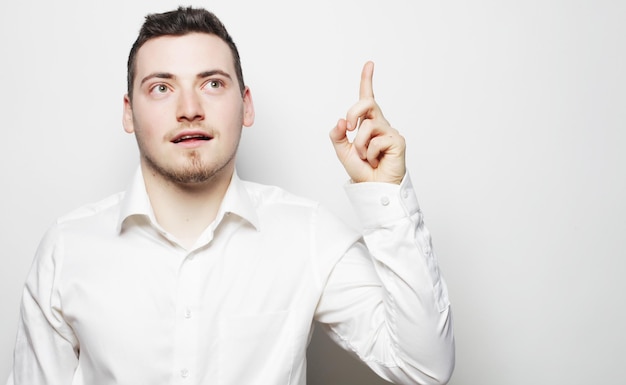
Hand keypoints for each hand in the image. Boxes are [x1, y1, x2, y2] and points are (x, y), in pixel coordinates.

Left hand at [329, 61, 405, 183]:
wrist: (374, 188)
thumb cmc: (362, 170)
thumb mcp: (343, 151)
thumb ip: (338, 135)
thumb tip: (341, 120)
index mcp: (367, 124)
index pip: (367, 99)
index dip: (367, 80)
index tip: (369, 64)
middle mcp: (379, 124)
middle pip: (366, 103)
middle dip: (354, 111)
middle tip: (349, 127)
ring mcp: (389, 132)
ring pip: (367, 127)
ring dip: (360, 145)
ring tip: (366, 157)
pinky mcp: (397, 141)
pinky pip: (376, 141)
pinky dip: (371, 154)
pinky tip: (376, 161)